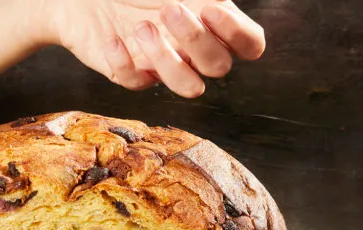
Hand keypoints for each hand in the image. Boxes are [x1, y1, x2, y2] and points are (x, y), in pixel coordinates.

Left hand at [39, 0, 265, 97]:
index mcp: (211, 22)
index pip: (250, 44)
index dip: (239, 34)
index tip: (210, 8)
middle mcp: (193, 49)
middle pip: (220, 66)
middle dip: (196, 39)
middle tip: (168, 8)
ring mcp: (164, 66)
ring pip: (189, 87)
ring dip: (167, 58)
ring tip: (141, 27)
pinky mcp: (132, 74)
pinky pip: (137, 84)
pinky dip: (123, 62)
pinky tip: (112, 39)